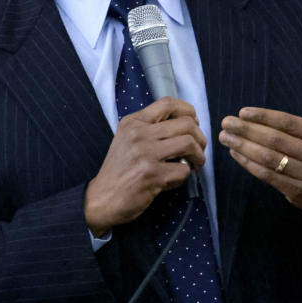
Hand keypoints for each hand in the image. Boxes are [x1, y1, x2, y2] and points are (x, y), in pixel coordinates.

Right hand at [84, 98, 205, 235]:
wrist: (101, 199)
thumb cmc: (119, 171)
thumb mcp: (127, 139)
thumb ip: (150, 128)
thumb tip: (186, 124)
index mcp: (133, 122)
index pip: (168, 103)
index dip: (189, 111)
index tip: (194, 124)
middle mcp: (139, 133)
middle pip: (186, 124)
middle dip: (200, 138)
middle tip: (198, 150)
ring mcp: (145, 153)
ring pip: (189, 143)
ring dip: (198, 156)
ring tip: (195, 164)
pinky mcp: (152, 174)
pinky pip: (183, 169)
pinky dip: (185, 175)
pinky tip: (176, 180)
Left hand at [219, 67, 301, 221]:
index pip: (289, 123)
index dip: (264, 117)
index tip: (243, 112)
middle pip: (276, 141)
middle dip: (247, 131)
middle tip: (226, 123)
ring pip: (269, 159)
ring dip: (243, 148)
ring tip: (225, 137)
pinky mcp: (297, 193)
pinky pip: (268, 177)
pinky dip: (249, 164)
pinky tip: (236, 154)